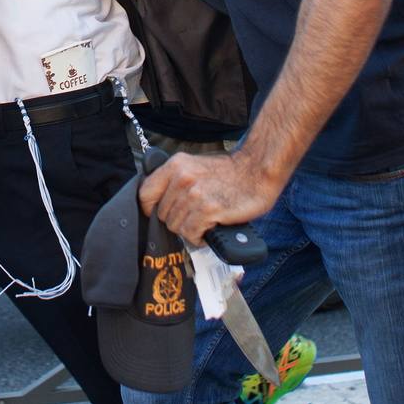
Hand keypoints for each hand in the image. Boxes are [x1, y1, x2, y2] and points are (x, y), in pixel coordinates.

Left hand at [137, 151, 281, 245]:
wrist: (258, 170)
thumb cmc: (229, 172)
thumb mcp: (194, 166)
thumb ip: (175, 180)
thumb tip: (160, 202)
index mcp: (175, 166)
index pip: (145, 193)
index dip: (150, 209)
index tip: (158, 215)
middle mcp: (181, 178)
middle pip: (162, 214)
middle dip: (176, 221)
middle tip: (193, 219)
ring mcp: (194, 194)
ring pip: (176, 226)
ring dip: (189, 230)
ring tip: (203, 224)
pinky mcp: (208, 210)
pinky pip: (191, 233)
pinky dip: (199, 237)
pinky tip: (208, 230)